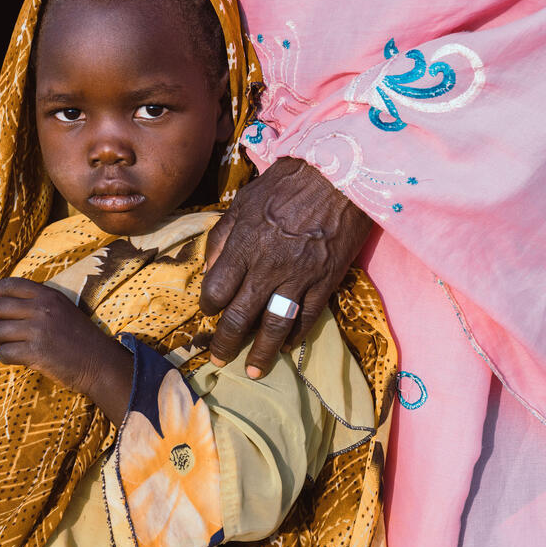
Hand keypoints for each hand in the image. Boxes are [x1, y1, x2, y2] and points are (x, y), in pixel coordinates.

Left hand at [0, 278, 132, 424]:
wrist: (100, 363)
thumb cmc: (78, 337)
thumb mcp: (61, 308)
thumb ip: (35, 301)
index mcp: (47, 295)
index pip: (9, 285)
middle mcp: (41, 309)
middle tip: (4, 330)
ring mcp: (38, 331)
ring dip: (0, 341)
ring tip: (12, 346)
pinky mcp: (36, 353)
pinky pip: (4, 353)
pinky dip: (6, 357)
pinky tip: (18, 358)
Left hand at [202, 157, 372, 377]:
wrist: (337, 175)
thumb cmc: (285, 184)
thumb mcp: (242, 202)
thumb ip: (221, 236)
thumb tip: (208, 269)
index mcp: (243, 245)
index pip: (216, 289)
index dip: (208, 306)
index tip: (208, 312)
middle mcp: (267, 266)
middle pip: (240, 316)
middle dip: (226, 342)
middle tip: (218, 359)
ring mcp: (298, 277)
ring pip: (274, 325)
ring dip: (261, 352)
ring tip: (252, 370)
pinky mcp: (326, 281)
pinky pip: (307, 318)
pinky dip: (295, 337)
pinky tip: (286, 347)